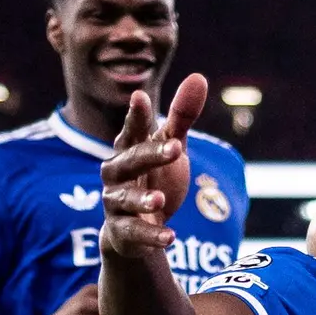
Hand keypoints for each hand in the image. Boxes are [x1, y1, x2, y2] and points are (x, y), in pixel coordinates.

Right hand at [101, 76, 206, 256]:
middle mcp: (117, 174)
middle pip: (128, 160)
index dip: (136, 115)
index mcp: (129, 148)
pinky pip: (133, 233)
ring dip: (141, 199)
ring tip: (160, 200)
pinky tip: (171, 237)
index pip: (131, 129)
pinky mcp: (121, 232)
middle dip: (149, 154)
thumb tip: (199, 77)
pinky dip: (150, 235)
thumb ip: (182, 116)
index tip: (141, 97)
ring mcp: (116, 204)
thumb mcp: (170, 146)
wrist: (138, 228)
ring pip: (124, 199)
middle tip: (176, 148)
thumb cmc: (154, 177)